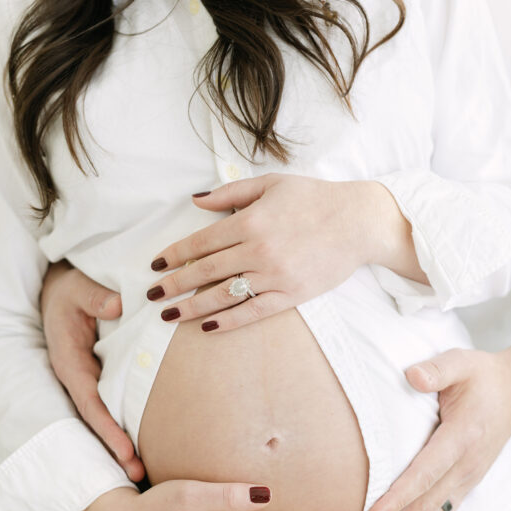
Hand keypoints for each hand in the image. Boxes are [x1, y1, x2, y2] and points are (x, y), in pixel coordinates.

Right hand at [40, 260, 144, 481]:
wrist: (65, 292)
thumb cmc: (73, 290)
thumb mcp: (79, 286)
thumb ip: (95, 295)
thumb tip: (117, 305)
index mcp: (70, 361)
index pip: (89, 401)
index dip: (106, 427)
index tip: (124, 450)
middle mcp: (79, 378)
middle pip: (99, 419)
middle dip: (116, 448)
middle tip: (138, 474)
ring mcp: (92, 382)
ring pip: (107, 417)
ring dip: (123, 444)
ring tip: (144, 473)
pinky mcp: (105, 380)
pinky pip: (116, 405)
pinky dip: (128, 426)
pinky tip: (147, 447)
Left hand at [145, 174, 411, 331]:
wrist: (358, 221)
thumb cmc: (314, 198)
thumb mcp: (271, 183)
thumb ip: (230, 193)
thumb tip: (196, 201)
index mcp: (249, 221)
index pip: (200, 243)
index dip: (174, 256)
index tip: (155, 267)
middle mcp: (257, 250)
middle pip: (205, 272)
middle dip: (174, 284)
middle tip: (152, 295)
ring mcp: (274, 275)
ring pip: (224, 295)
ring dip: (193, 307)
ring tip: (170, 315)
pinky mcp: (292, 295)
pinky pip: (254, 312)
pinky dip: (229, 321)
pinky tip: (209, 328)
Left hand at [360, 347, 510, 510]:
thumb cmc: (482, 376)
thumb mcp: (462, 361)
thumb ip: (437, 369)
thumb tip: (412, 376)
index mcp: (462, 437)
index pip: (425, 472)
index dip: (398, 497)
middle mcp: (467, 466)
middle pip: (427, 508)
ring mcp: (469, 480)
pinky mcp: (467, 486)